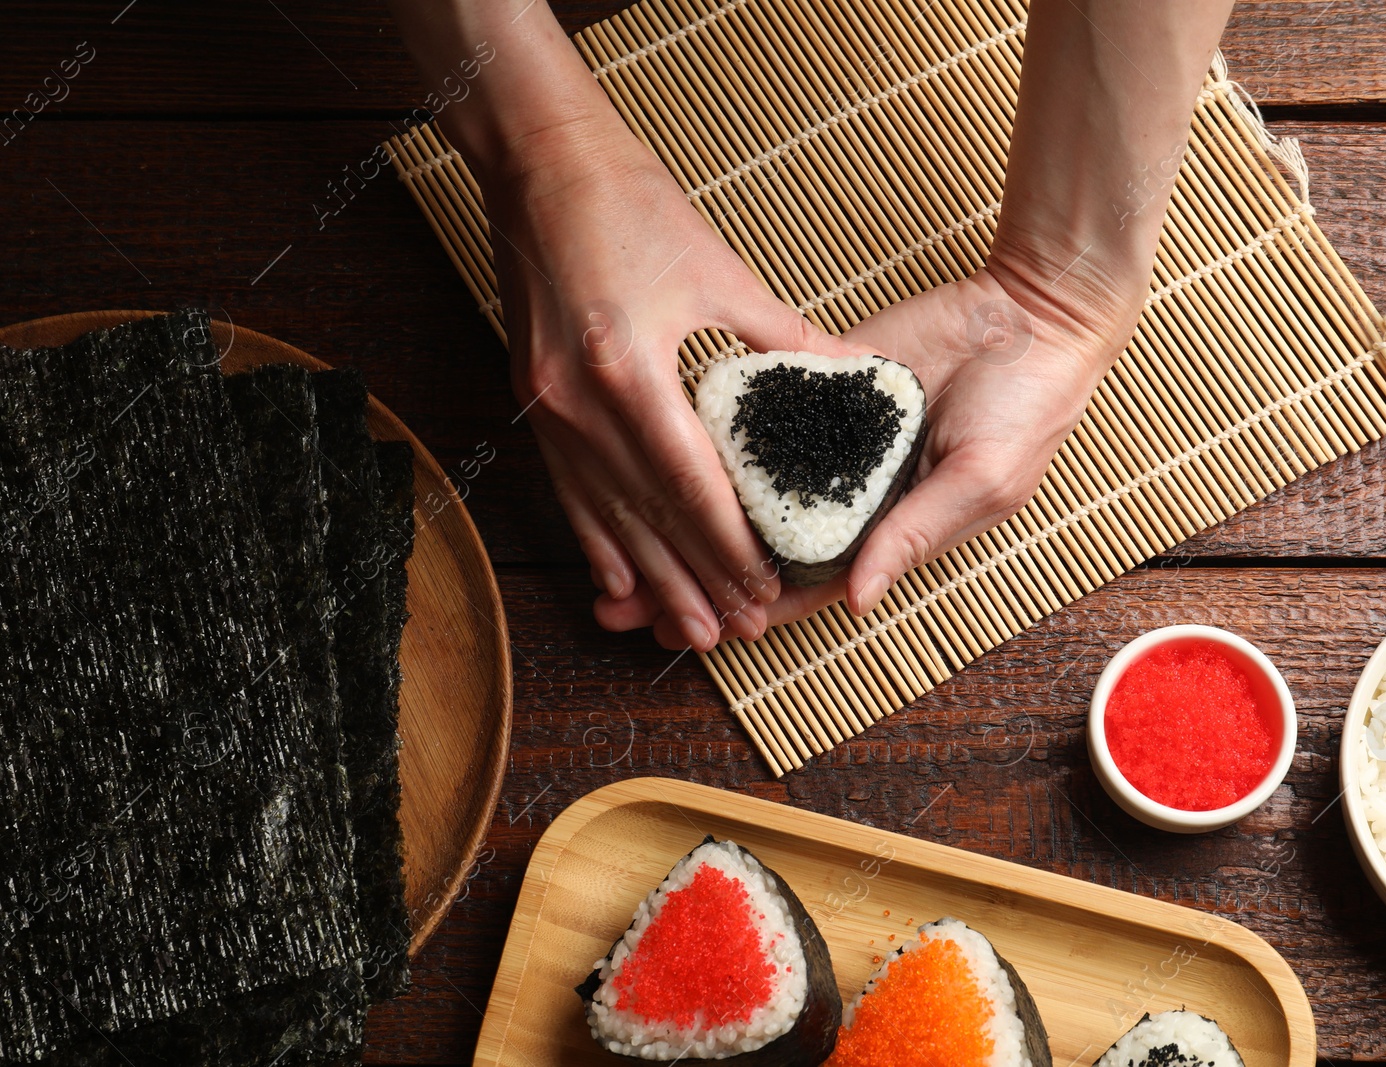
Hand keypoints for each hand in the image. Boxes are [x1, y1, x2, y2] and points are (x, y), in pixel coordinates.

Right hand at [487, 120, 865, 651]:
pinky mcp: (533, 401)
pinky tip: (617, 579)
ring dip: (648, 575)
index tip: (764, 588)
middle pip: (646, 513)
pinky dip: (595, 537)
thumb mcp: (718, 269)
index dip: (727, 545)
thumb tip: (843, 375)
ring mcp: (547, 406)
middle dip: (695, 580)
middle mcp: (579, 401)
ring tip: (685, 627)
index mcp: (629, 367)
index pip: (687, 483)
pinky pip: (567, 488)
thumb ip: (780, 337)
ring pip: (603, 513)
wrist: (540, 164)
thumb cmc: (630, 205)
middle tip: (735, 632)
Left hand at [597, 253, 1146, 647]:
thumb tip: (855, 599)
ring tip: (611, 534)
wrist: (1030, 314)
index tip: (679, 630)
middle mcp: (839, 491)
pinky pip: (755, 408)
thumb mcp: (979, 482)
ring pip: (738, 482)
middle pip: (749, 543)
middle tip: (616, 601)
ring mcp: (821, 436)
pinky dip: (709, 431)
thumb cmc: (1027, 410)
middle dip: (687, 573)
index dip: (738, 608)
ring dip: (679, 510)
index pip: (796, 584)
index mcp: (880, 530)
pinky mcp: (814, 380)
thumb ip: (914, 534)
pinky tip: (650, 446)